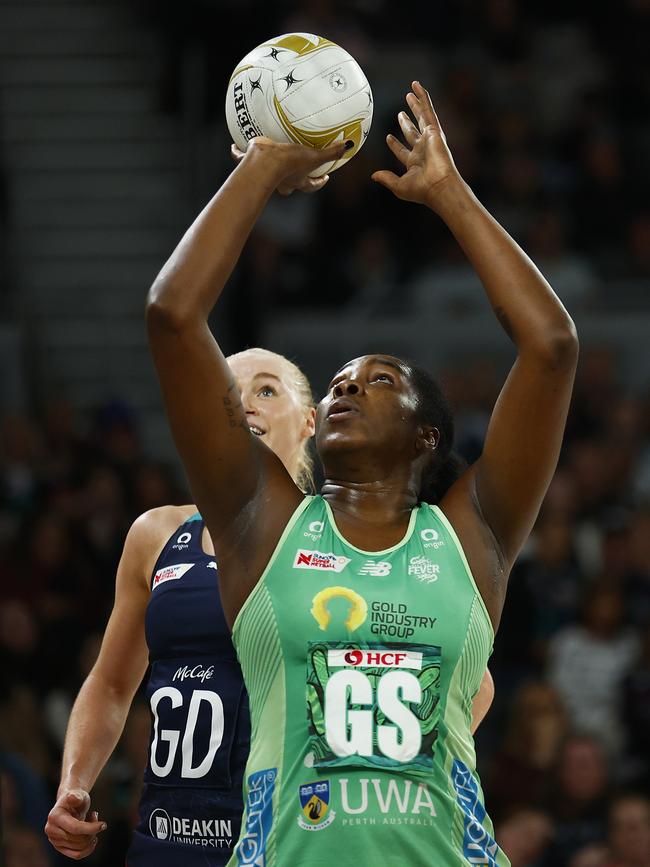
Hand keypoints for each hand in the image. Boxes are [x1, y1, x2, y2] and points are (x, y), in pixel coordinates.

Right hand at [45, 789, 105, 859]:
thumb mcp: (78, 794)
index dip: (91, 828)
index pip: (75, 828)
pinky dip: (88, 849)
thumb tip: (73, 797)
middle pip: (78, 839)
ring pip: (79, 847)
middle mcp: (51, 830)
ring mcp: (54, 840)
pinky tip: (93, 838)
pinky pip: (76, 855)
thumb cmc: (76, 797)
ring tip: (93, 823)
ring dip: (91, 837)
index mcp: (55, 817)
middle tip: (95, 818)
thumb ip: (76, 796)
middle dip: (92, 831)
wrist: (69, 803)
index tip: (104, 825)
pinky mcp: (60, 847)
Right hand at [231, 137, 348, 195]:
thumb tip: (349, 144)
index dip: (319, 183)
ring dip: (266, 167)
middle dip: (292, 181)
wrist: (264, 163)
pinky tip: (234, 146)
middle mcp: (282, 181)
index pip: (311, 186)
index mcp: (297, 180)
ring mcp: (266, 174)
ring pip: (266, 174)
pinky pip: (241, 158)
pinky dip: (237, 153)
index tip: (325, 178)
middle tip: (295, 170)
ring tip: (264, 156)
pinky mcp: (249, 164)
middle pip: (289, 185)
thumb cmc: (289, 163)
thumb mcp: (313, 156)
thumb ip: (331, 152)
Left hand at [372, 81, 461, 209]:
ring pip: (421, 117)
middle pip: (412, 132)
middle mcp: (422, 149)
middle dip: (406, 122)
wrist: (438, 185)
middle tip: (400, 114)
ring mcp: (429, 138)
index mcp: (414, 163)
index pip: (402, 151)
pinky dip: (423, 97)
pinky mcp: (434, 130)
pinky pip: (427, 109)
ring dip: (416, 105)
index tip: (388, 137)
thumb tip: (374, 176)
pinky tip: (417, 87)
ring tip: (410, 93)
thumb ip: (386, 178)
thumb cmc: (422, 190)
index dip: (394, 144)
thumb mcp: (399, 186)